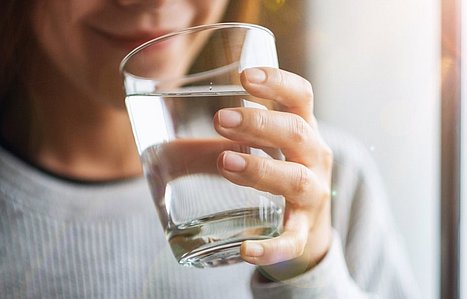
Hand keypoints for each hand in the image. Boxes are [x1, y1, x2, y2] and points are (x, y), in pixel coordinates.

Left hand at [214, 67, 332, 279]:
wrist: (307, 230)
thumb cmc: (276, 176)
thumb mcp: (262, 149)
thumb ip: (223, 136)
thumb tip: (162, 125)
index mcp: (302, 130)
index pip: (301, 96)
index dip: (278, 82)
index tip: (245, 77)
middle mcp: (314, 158)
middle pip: (297, 133)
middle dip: (260, 124)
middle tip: (220, 119)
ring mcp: (312, 195)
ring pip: (295, 180)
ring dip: (261, 169)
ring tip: (226, 163)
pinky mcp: (303, 231)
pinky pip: (292, 240)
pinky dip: (271, 246)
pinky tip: (247, 250)